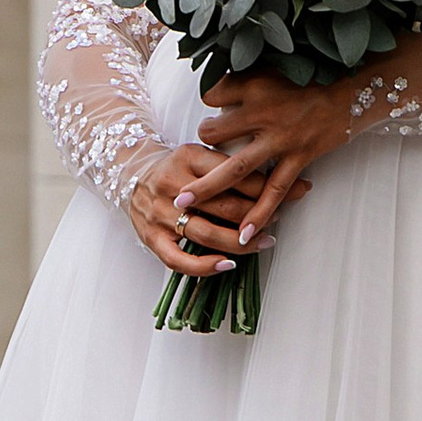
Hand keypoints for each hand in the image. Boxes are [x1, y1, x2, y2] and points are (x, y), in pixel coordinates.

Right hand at [126, 139, 309, 281]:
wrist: (130, 173)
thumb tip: (280, 176)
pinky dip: (205, 266)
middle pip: (225, 205)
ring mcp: (161, 214)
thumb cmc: (176, 167)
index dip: (266, 186)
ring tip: (264, 241)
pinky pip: (179, 260)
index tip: (291, 190)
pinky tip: (227, 265)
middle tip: (279, 215)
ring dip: (241, 241)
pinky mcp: (151, 238)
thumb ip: (230, 165)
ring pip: (208, 233)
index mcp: (188, 158)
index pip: (235, 174)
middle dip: (259, 214)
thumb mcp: (200, 154)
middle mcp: (174, 185)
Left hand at [195, 71, 369, 246]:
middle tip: (181, 163)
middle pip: (215, 134)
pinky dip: (259, 213)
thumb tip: (218, 90)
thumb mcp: (276, 68)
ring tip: (185, 206)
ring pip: (237, 168)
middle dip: (197, 145)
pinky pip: (274, 190)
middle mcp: (264, 113)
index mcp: (256, 87)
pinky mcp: (299, 157)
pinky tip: (243, 233)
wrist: (354, 91)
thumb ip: (246, 79)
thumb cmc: (314, 76)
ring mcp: (281, 139)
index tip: (212, 105)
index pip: (213, 94)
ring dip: (209, 189)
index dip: (209, 100)